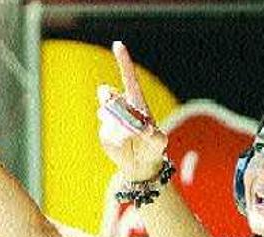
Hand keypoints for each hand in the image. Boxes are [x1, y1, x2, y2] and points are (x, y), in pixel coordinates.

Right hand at [97, 41, 167, 180]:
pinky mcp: (104, 133)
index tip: (118, 44)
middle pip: (110, 96)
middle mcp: (121, 107)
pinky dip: (119, 142)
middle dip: (114, 105)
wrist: (140, 164)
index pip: (129, 78)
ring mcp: (110, 119)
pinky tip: (125, 146)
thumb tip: (144, 128)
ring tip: (133, 140)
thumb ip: (154, 136)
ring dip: (122, 130)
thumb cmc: (152, 148)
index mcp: (137, 102)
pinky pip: (109, 135)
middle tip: (130, 123)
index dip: (124, 61)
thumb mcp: (158, 142)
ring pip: (110, 118)